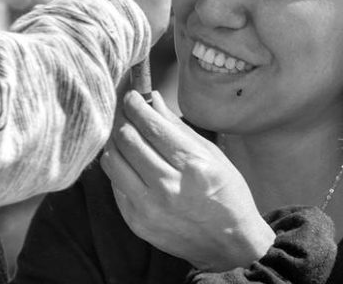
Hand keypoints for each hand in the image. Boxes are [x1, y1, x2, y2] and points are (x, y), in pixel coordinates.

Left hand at [100, 90, 274, 271]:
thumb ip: (178, 127)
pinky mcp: (136, 222)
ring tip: (124, 136)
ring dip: (115, 142)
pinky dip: (118, 168)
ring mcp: (149, 207)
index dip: (135, 105)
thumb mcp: (212, 155)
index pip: (151, 126)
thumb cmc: (227, 194)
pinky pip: (115, 184)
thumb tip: (152, 100)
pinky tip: (129, 163)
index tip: (131, 96)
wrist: (230, 246)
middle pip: (127, 140)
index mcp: (192, 165)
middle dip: (122, 119)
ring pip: (113, 161)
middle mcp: (168, 186)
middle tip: (125, 111)